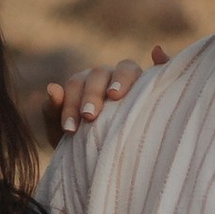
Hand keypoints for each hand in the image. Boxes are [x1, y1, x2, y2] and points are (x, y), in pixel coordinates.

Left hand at [43, 42, 171, 143]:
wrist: (100, 161)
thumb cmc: (81, 144)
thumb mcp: (62, 133)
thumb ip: (54, 111)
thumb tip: (52, 88)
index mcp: (86, 82)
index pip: (78, 83)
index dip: (71, 104)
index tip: (69, 129)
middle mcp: (108, 76)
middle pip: (100, 74)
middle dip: (93, 94)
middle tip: (89, 116)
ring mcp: (131, 81)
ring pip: (127, 68)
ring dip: (121, 79)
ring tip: (115, 96)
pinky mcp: (152, 88)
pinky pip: (159, 70)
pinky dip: (162, 60)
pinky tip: (159, 52)